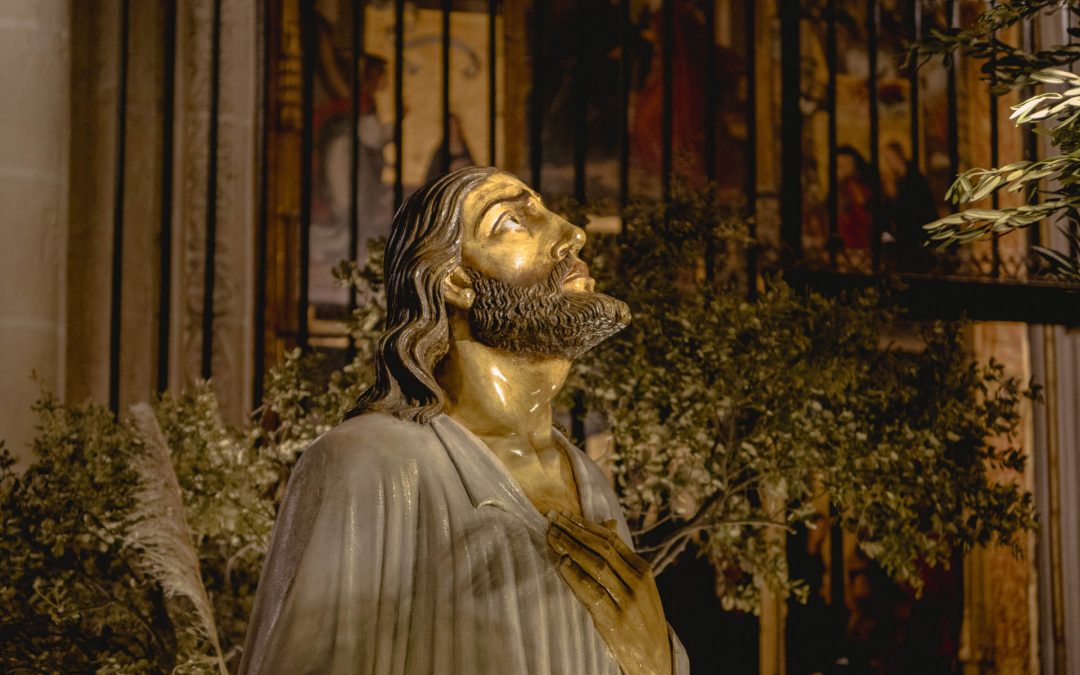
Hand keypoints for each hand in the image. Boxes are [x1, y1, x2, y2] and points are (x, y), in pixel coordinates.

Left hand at [547, 512, 671, 674]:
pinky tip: (562, 565)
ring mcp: (627, 602)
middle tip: (552, 520)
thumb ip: (622, 557)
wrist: (655, 657)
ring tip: (552, 537)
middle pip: (601, 549)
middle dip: (574, 532)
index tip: (565, 515)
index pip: (611, 540)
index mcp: (642, 570)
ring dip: (571, 549)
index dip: (586, 525)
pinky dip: (576, 577)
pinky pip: (592, 593)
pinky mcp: (614, 621)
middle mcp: (637, 583)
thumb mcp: (640, 586)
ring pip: (596, 567)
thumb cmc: (642, 617)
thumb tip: (608, 524)